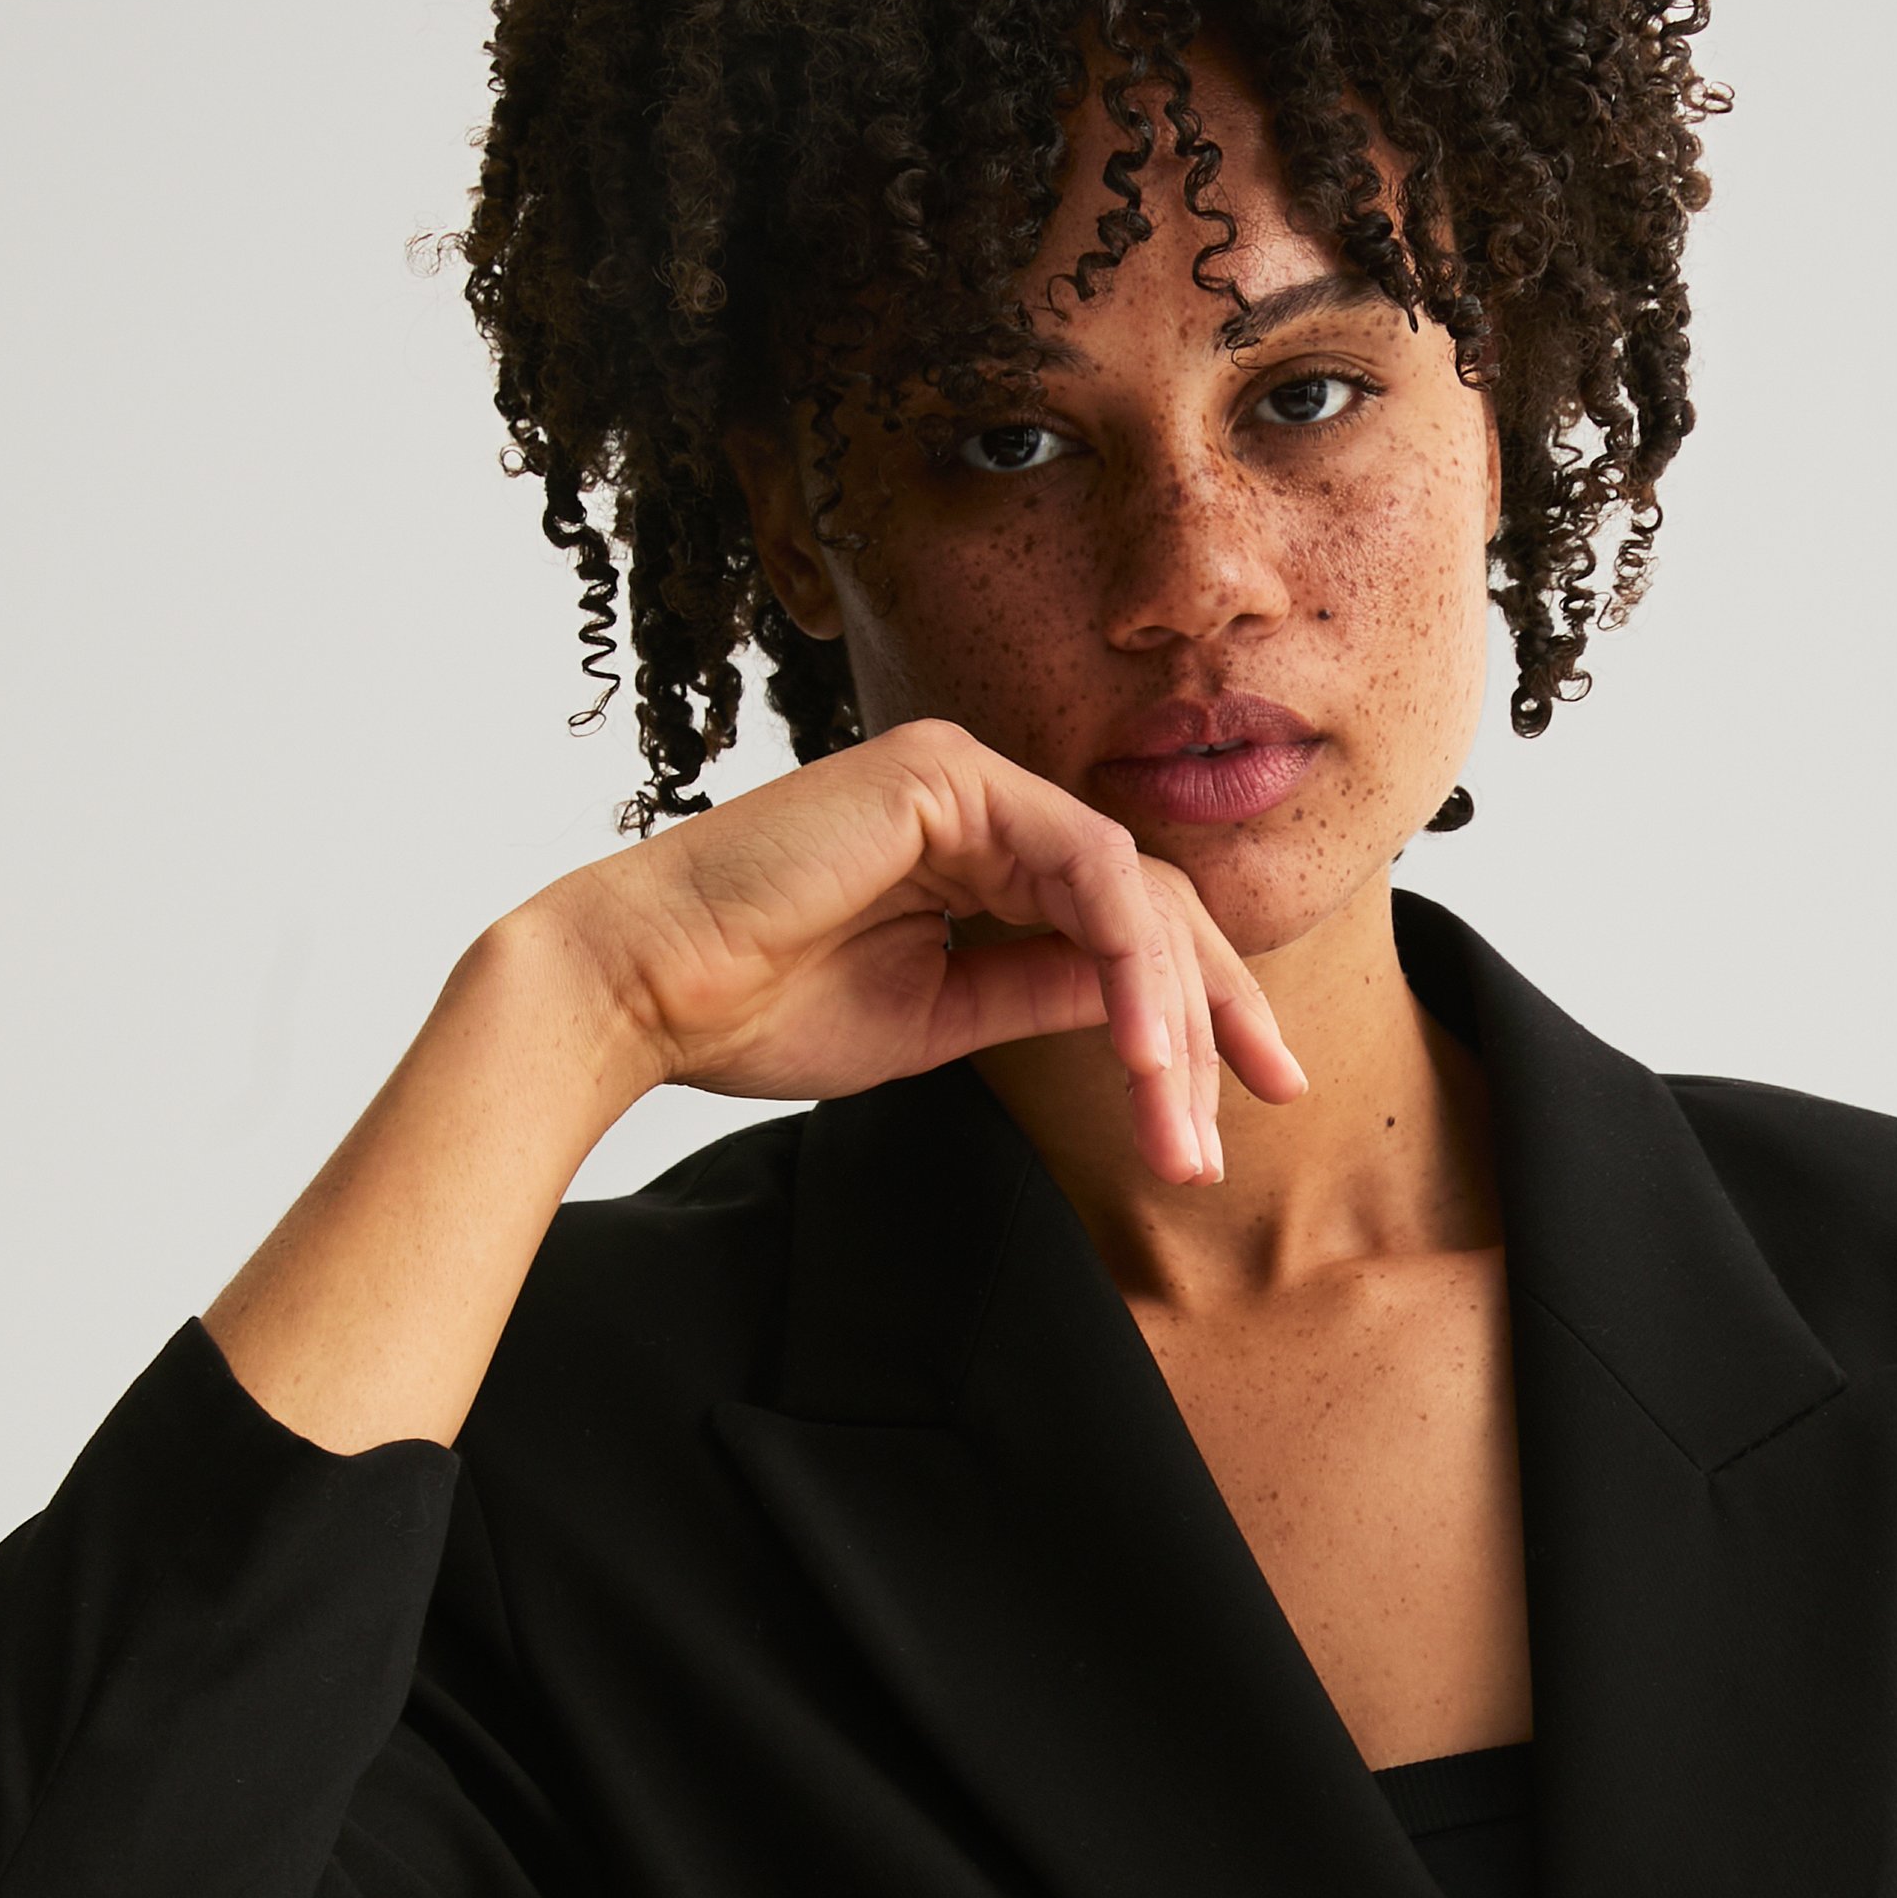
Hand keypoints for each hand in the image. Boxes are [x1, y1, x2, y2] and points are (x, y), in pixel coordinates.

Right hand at [519, 718, 1305, 1183]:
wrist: (642, 992)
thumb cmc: (757, 1010)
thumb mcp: (941, 1018)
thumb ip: (1041, 993)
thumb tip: (1144, 1009)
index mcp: (975, 852)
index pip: (1123, 923)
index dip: (1200, 1011)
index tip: (1254, 1099)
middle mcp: (981, 801)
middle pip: (1149, 903)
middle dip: (1212, 1019)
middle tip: (1248, 1119)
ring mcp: (966, 778)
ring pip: (1131, 893)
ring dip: (1172, 1014)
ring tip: (1180, 1121)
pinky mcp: (947, 776)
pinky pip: (1086, 868)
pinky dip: (1128, 962)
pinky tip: (1145, 1050)